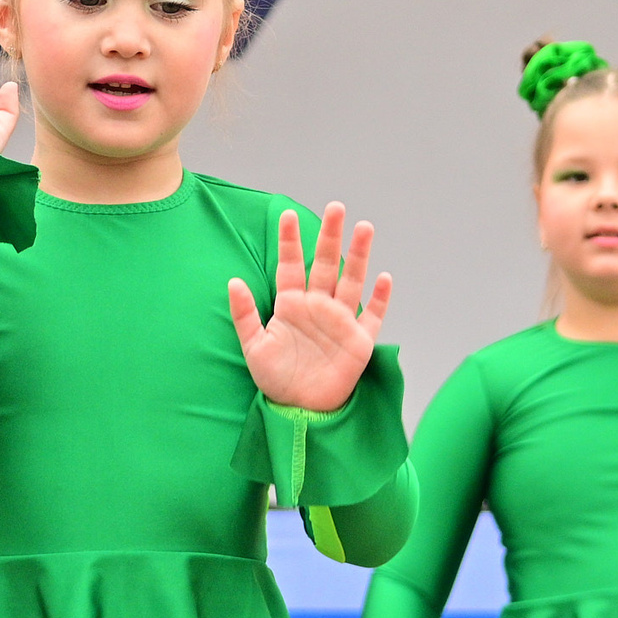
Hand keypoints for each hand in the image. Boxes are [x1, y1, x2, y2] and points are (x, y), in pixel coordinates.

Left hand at [228, 203, 390, 413]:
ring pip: (351, 281)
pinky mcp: (359, 341)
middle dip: (330, 236)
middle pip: (325, 264)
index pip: (291, 265)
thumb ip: (244, 314)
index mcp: (291, 304)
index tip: (287, 214)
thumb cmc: (275, 379)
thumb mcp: (253, 347)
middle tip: (335, 207)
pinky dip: (379, 298)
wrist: (299, 410)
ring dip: (359, 256)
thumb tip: (233, 281)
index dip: (290, 241)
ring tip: (364, 227)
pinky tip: (384, 277)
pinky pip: (372, 316)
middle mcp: (318, 306)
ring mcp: (340, 321)